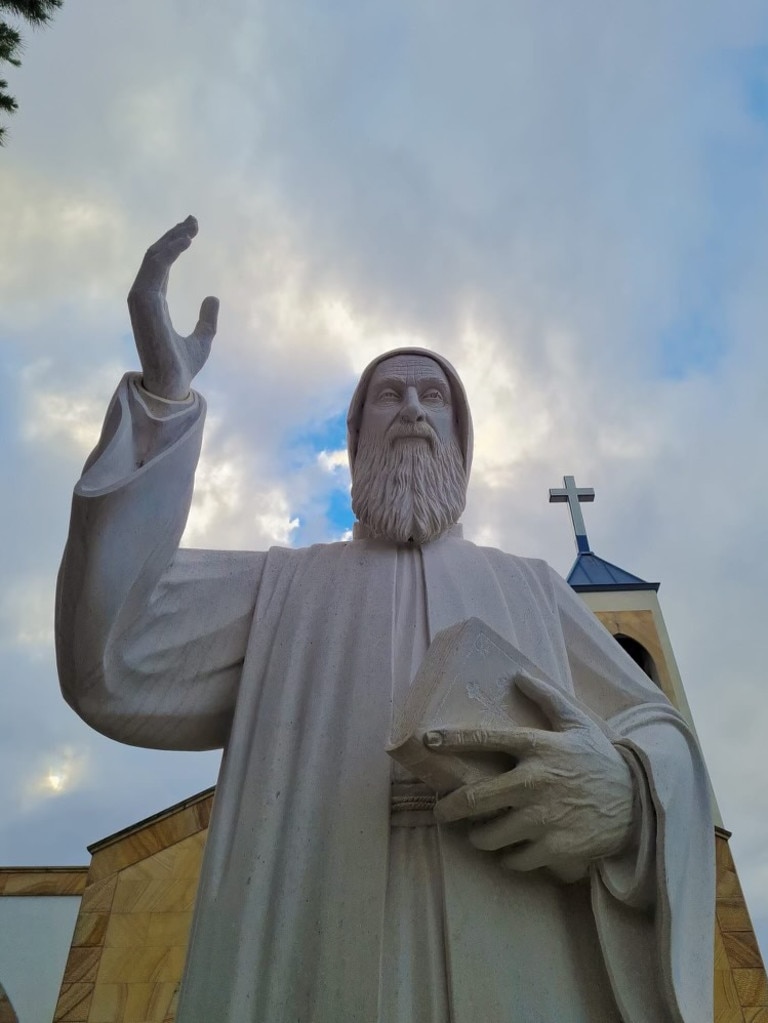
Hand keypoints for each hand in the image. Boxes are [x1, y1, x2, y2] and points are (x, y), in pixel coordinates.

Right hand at [127, 216, 218, 399]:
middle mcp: (145, 299)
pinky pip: (154, 268)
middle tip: (193, 221)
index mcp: (155, 305)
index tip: (192, 230)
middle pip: (156, 257)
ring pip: (153, 258)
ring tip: (192, 227)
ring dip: (172, 240)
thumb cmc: (183, 367)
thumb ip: (207, 320)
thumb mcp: (203, 339)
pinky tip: (186, 241)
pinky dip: (169, 252)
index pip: (161, 267)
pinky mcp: (142, 302)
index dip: (175, 246)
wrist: (173, 384)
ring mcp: (141, 299)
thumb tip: (213, 298)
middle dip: (173, 236)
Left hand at [430, 675, 636, 879]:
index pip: (486, 739)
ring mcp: (544, 818)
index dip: (453, 740)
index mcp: (539, 748)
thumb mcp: (577, 724)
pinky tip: (510, 851)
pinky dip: (508, 858)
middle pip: (475, 798)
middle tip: (440, 811)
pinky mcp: (555, 848)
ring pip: (489, 835)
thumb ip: (547, 699)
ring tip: (477, 834)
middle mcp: (535, 782)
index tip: (428, 741)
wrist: (639, 804)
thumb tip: (519, 674)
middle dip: (449, 808)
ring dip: (477, 837)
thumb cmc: (600, 760)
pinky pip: (515, 859)